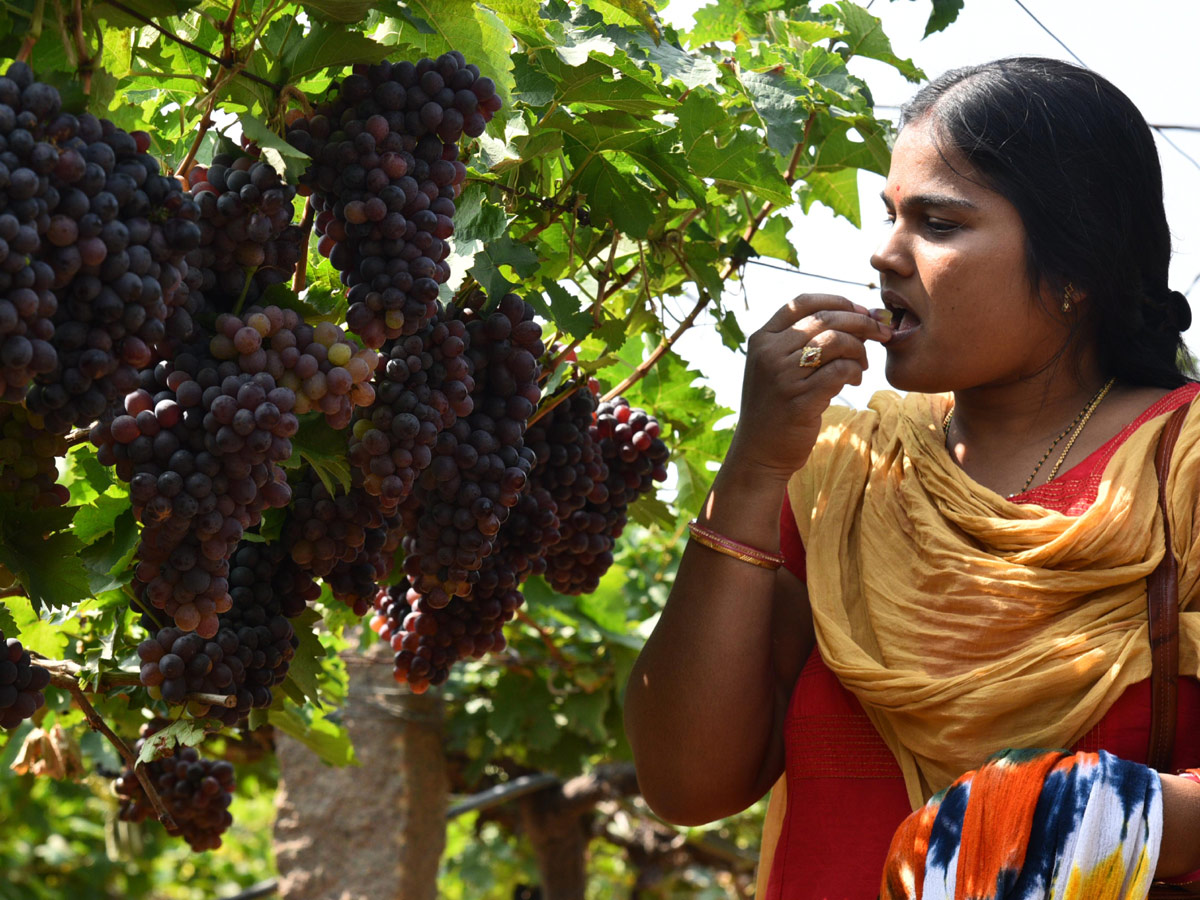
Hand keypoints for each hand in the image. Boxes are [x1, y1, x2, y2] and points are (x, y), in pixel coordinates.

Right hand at [727, 294, 892, 479]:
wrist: (760, 451)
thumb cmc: (777, 404)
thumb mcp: (777, 366)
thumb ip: (804, 341)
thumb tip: (859, 315)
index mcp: (762, 339)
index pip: (803, 302)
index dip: (837, 301)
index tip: (861, 311)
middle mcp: (769, 353)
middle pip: (825, 319)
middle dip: (861, 322)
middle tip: (881, 333)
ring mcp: (782, 377)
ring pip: (835, 342)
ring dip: (860, 349)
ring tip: (862, 364)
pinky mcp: (800, 400)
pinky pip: (840, 371)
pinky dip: (855, 371)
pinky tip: (854, 380)